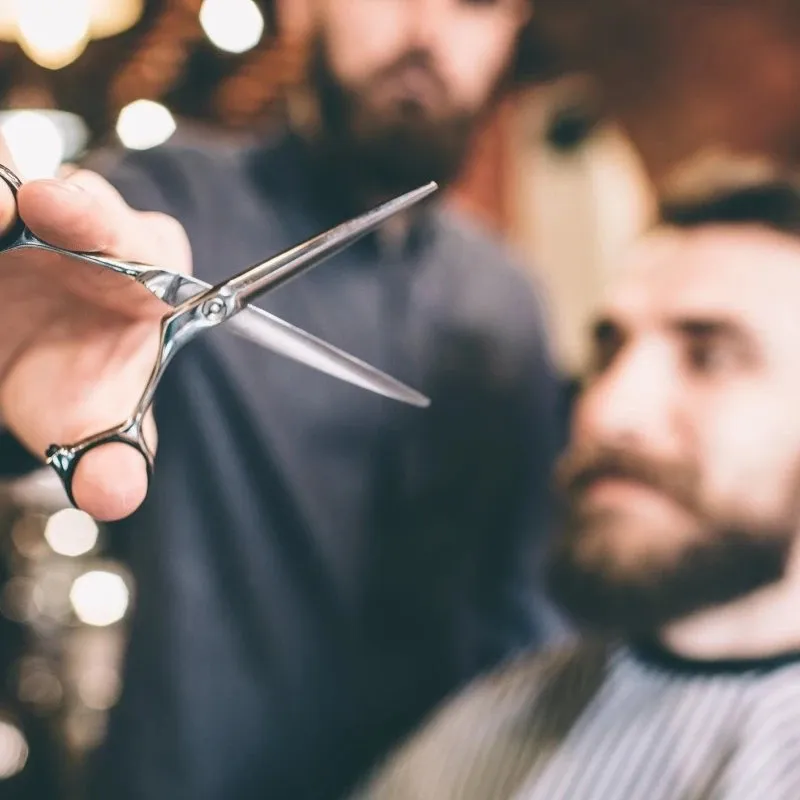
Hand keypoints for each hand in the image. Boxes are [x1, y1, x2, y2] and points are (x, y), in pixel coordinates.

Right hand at [0, 147, 191, 520]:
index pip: (117, 223)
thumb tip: (113, 493)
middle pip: (40, 180)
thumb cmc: (83, 378)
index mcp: (142, 259)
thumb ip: (112, 451)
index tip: (45, 206)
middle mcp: (84, 216)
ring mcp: (24, 203)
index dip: (85, 212)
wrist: (46, 353)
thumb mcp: (97, 414)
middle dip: (6, 184)